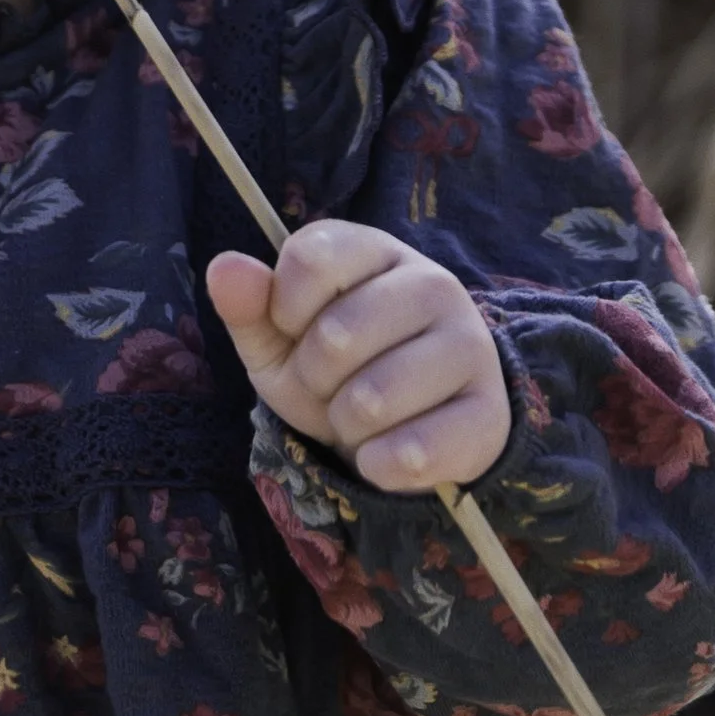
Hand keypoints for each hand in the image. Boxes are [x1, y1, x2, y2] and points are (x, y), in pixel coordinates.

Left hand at [205, 220, 509, 493]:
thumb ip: (248, 305)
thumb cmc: (334, 373)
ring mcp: (470, 345)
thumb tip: (224, 267)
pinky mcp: (490, 412)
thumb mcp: (278, 341)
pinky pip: (412, 451)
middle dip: (314, 377)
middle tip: (334, 383)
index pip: (311, 259)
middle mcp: (433, 283)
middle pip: (336, 334)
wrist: (406, 433)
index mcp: (375, 250)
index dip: (285, 310)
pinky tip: (387, 453)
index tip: (296, 328)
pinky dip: (380, 465)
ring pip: (372, 398)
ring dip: (346, 424)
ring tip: (362, 416)